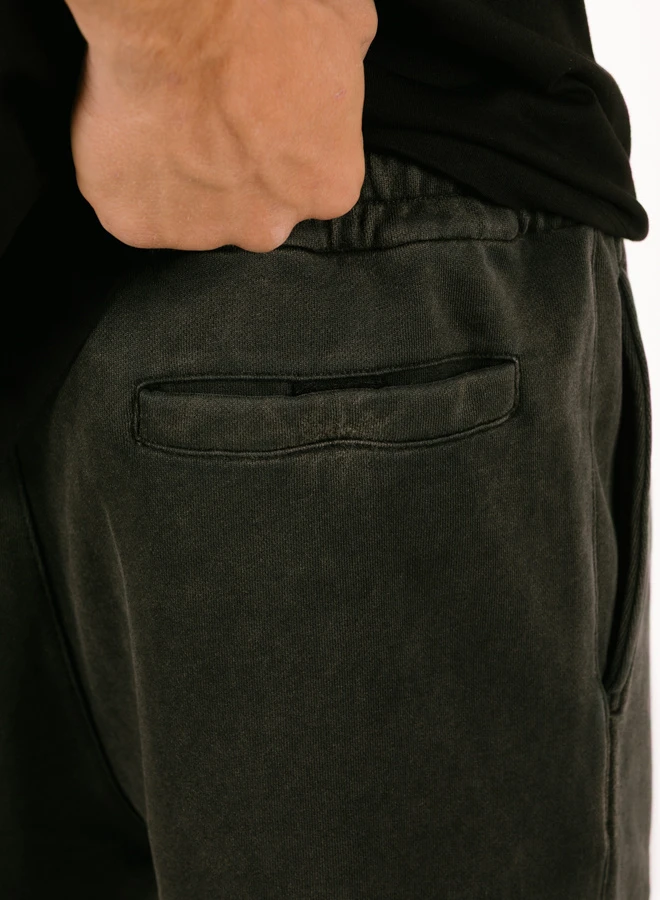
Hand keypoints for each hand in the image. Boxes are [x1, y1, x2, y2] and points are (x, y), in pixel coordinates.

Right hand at [67, 0, 377, 250]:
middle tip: (210, 117)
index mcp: (328, 185)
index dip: (280, 147)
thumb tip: (339, 64)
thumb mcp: (346, 24)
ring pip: (190, 215)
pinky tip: (131, 134)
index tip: (258, 116)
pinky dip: (126, 179)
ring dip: (180, 180)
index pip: (310, 183)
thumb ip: (346, 71)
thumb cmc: (263, 13)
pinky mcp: (138, 224)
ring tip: (168, 121)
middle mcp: (270, 225)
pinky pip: (131, 208)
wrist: (181, 10)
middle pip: (253, 212)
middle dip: (233, 176)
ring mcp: (202, 233)